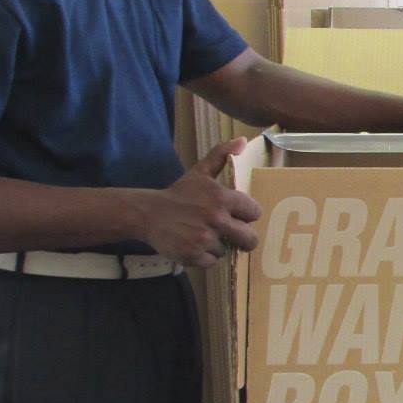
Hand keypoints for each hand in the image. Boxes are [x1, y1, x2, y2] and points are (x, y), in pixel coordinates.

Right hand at [138, 140, 260, 267]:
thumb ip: (221, 155)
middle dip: (243, 238)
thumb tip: (242, 141)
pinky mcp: (193, 255)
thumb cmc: (179, 194)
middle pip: (249, 239)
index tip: (239, 215)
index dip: (247, 215)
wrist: (148, 213)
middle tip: (233, 234)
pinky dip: (204, 256)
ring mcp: (204, 238)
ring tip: (202, 234)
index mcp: (221, 197)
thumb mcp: (200, 172)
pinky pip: (212, 262)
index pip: (254, 212)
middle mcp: (215, 219)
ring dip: (218, 245)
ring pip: (227, 250)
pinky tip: (193, 244)